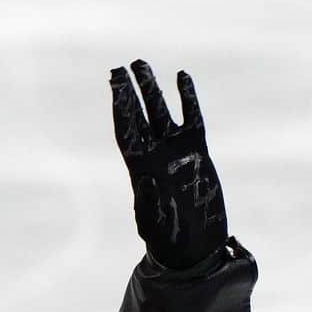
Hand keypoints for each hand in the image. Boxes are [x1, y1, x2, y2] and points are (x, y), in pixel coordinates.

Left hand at [110, 60, 227, 268]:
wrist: (192, 246)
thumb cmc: (167, 240)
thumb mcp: (152, 224)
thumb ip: (147, 203)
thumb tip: (145, 178)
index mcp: (139, 169)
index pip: (126, 131)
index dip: (121, 107)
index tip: (114, 84)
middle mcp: (155, 155)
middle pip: (140, 116)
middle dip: (130, 92)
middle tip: (121, 67)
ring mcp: (176, 151)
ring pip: (162, 112)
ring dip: (152, 89)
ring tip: (141, 64)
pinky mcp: (197, 151)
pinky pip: (191, 118)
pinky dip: (187, 98)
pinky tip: (181, 76)